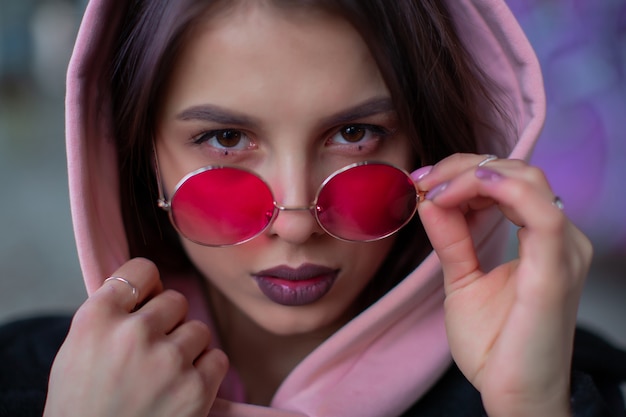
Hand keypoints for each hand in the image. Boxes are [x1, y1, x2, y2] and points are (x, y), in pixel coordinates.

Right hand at [44, 258, 228, 416]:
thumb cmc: (82, 406)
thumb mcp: (76, 349)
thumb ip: (110, 314)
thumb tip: (148, 290)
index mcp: (97, 318)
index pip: (142, 270)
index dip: (148, 285)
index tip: (148, 299)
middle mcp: (133, 333)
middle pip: (176, 300)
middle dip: (169, 321)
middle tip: (153, 349)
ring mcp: (168, 361)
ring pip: (199, 329)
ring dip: (188, 348)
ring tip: (165, 374)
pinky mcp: (195, 389)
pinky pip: (218, 358)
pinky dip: (205, 372)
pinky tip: (182, 387)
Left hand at [414, 153, 591, 416]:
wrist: (513, 395)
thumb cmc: (495, 344)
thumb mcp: (462, 278)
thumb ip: (450, 237)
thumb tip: (429, 198)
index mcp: (542, 238)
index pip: (508, 181)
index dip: (462, 173)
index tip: (419, 181)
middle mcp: (560, 239)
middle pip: (516, 171)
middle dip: (462, 168)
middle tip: (420, 180)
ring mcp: (563, 251)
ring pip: (527, 180)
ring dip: (473, 175)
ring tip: (432, 188)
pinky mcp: (556, 271)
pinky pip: (540, 213)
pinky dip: (504, 190)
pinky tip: (469, 187)